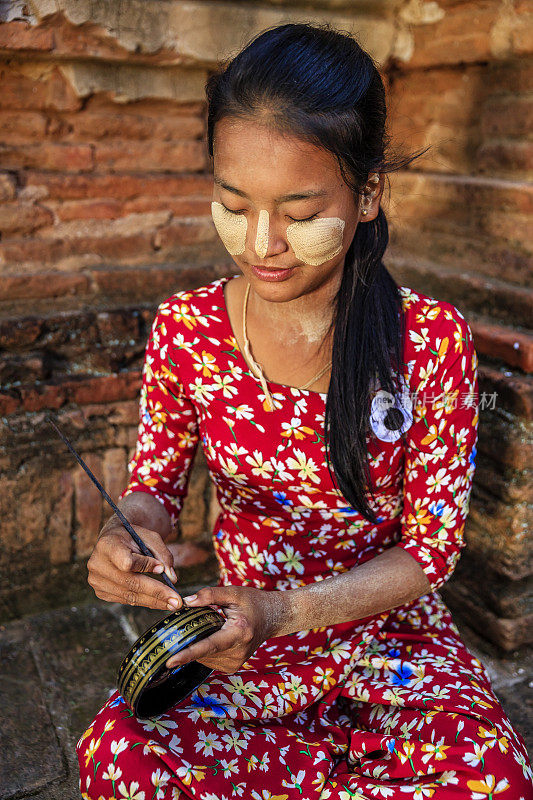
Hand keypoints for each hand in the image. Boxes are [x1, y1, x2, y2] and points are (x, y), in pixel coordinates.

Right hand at [87, 521, 182, 611]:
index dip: (144, 566)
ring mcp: (97, 581)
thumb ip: (163, 555)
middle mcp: (97, 564)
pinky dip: (144, 601)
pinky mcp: (101, 592)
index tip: (161, 569)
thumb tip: (172, 579)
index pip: (127, 562)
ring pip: (129, 596)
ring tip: (172, 604)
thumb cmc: (133, 536)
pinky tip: (158, 602)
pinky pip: (126, 600)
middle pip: (130, 583)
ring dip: (153, 602)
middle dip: (157, 593)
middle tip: (177, 602)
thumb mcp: (150, 537)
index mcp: (107, 545)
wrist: (113, 539)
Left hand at [165, 585, 284, 673]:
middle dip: (192, 639)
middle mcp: (238, 652)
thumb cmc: (254, 602)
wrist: (273, 617)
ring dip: (199, 644)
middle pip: (203, 652)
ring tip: (215, 627)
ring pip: (204, 658)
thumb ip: (210, 595)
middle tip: (199, 621)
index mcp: (238, 633)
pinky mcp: (233, 667)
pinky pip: (209, 660)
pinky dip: (206, 649)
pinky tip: (216, 636)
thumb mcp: (234, 592)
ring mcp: (236, 662)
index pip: (209, 646)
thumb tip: (186, 602)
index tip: (170, 661)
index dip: (188, 653)